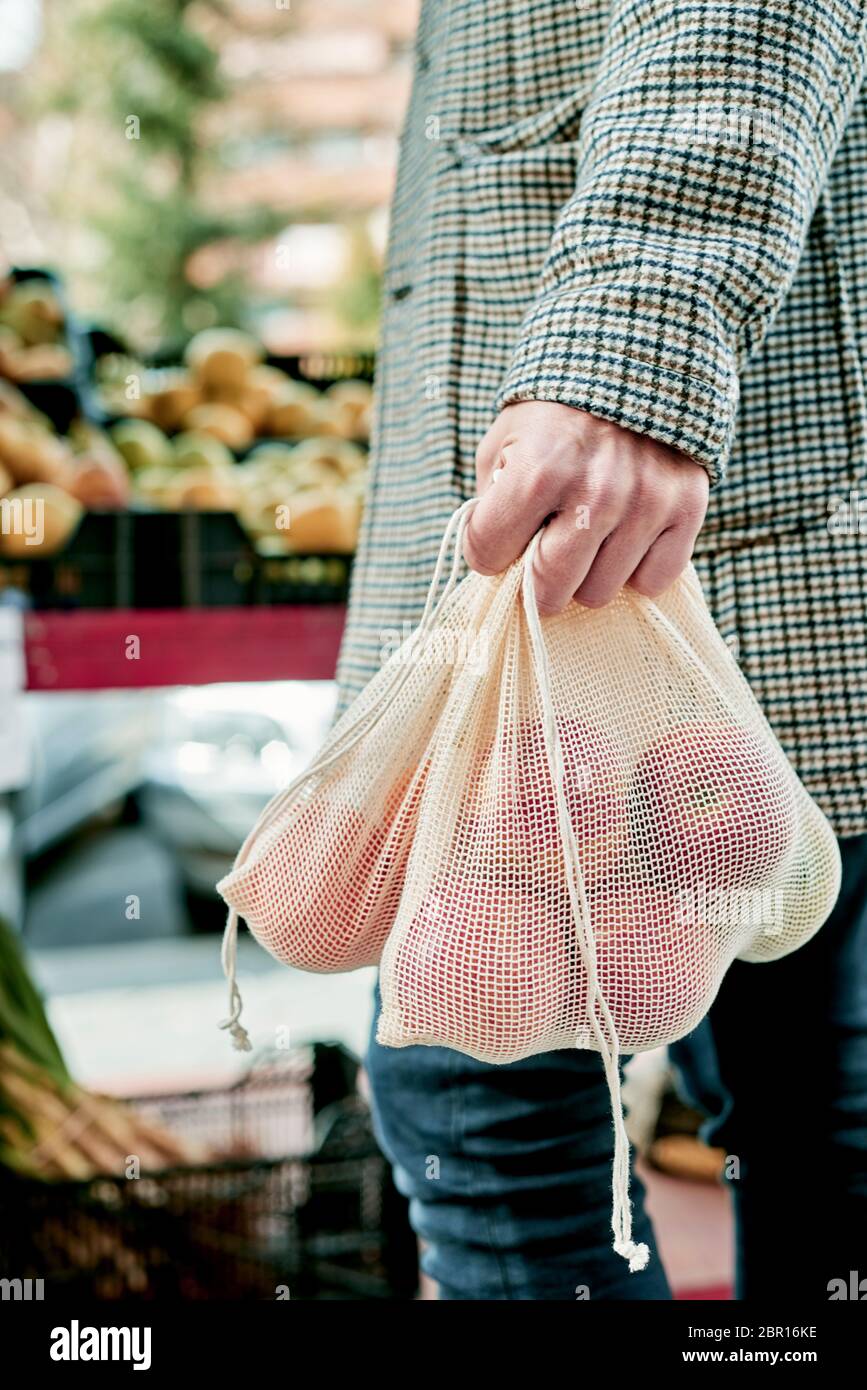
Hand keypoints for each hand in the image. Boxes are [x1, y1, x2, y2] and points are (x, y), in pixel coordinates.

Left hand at [463, 402, 708, 612]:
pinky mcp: (686, 509)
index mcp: (537, 472)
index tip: (500, 536)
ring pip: (600, 593)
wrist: (636, 358)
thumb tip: (497, 566)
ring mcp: (645, 503)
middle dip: (538, 577)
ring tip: (589, 530)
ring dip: (589, 571)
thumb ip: (491, 506)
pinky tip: (627, 535)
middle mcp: (595, 493)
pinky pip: (653, 580)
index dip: (488, 550)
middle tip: (545, 547)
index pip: (488, 555)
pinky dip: (637, 568)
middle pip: (550, 591)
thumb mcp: (504, 444)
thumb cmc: (556, 414)